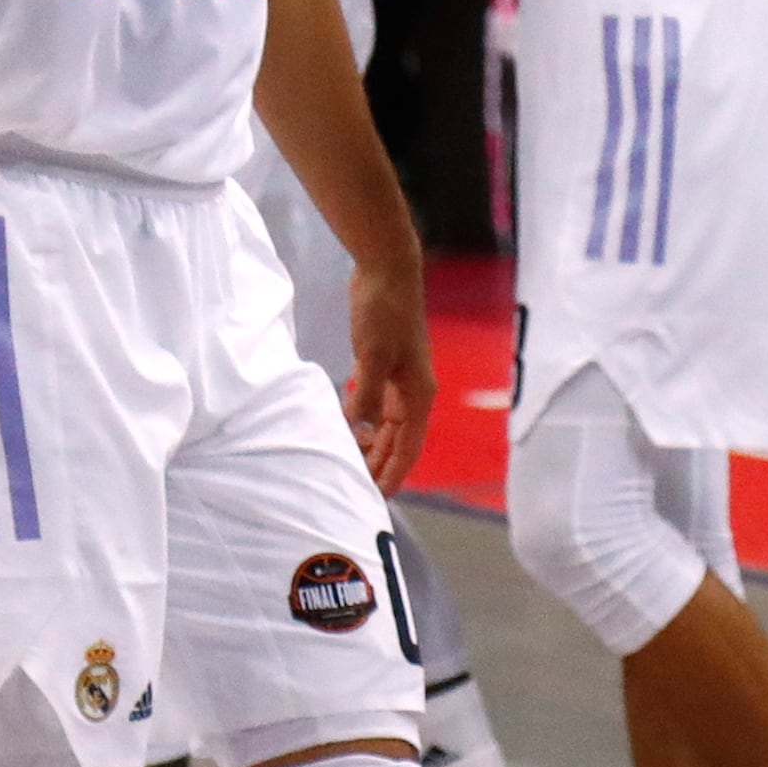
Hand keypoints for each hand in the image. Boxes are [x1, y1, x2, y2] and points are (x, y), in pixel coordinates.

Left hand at [341, 257, 432, 494]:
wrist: (387, 270)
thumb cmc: (384, 312)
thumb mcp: (372, 356)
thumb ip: (367, 396)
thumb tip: (362, 430)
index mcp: (418, 394)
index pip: (409, 446)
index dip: (394, 472)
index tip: (379, 497)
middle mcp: (413, 391)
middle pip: (398, 439)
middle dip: (381, 463)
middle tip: (358, 487)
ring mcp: (398, 377)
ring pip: (386, 423)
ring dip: (372, 443)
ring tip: (351, 463)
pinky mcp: (383, 364)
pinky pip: (376, 403)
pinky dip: (364, 419)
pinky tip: (349, 428)